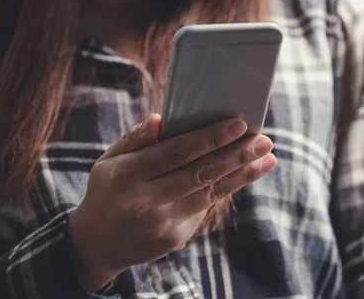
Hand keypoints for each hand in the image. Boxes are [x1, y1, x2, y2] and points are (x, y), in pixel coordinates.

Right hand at [68, 114, 275, 291]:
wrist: (96, 244)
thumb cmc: (107, 191)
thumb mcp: (108, 161)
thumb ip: (134, 139)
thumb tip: (162, 119)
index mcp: (127, 175)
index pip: (177, 152)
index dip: (210, 137)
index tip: (238, 123)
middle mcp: (146, 200)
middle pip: (200, 173)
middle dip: (236, 155)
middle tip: (264, 140)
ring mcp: (162, 223)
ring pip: (211, 193)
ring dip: (243, 174)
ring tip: (267, 157)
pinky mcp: (175, 238)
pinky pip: (205, 208)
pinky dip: (228, 188)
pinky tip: (247, 173)